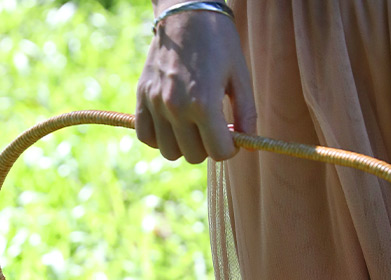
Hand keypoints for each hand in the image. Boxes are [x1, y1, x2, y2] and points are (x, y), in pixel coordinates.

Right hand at [136, 5, 256, 162]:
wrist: (186, 12)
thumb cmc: (219, 42)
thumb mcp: (240, 76)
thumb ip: (247, 114)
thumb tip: (248, 144)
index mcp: (204, 104)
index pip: (219, 152)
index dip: (230, 148)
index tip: (231, 135)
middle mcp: (176, 108)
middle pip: (194, 156)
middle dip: (208, 146)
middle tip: (212, 126)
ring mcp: (156, 104)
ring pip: (170, 152)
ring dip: (184, 145)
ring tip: (192, 126)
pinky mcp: (142, 98)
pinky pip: (147, 137)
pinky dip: (160, 138)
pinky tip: (172, 124)